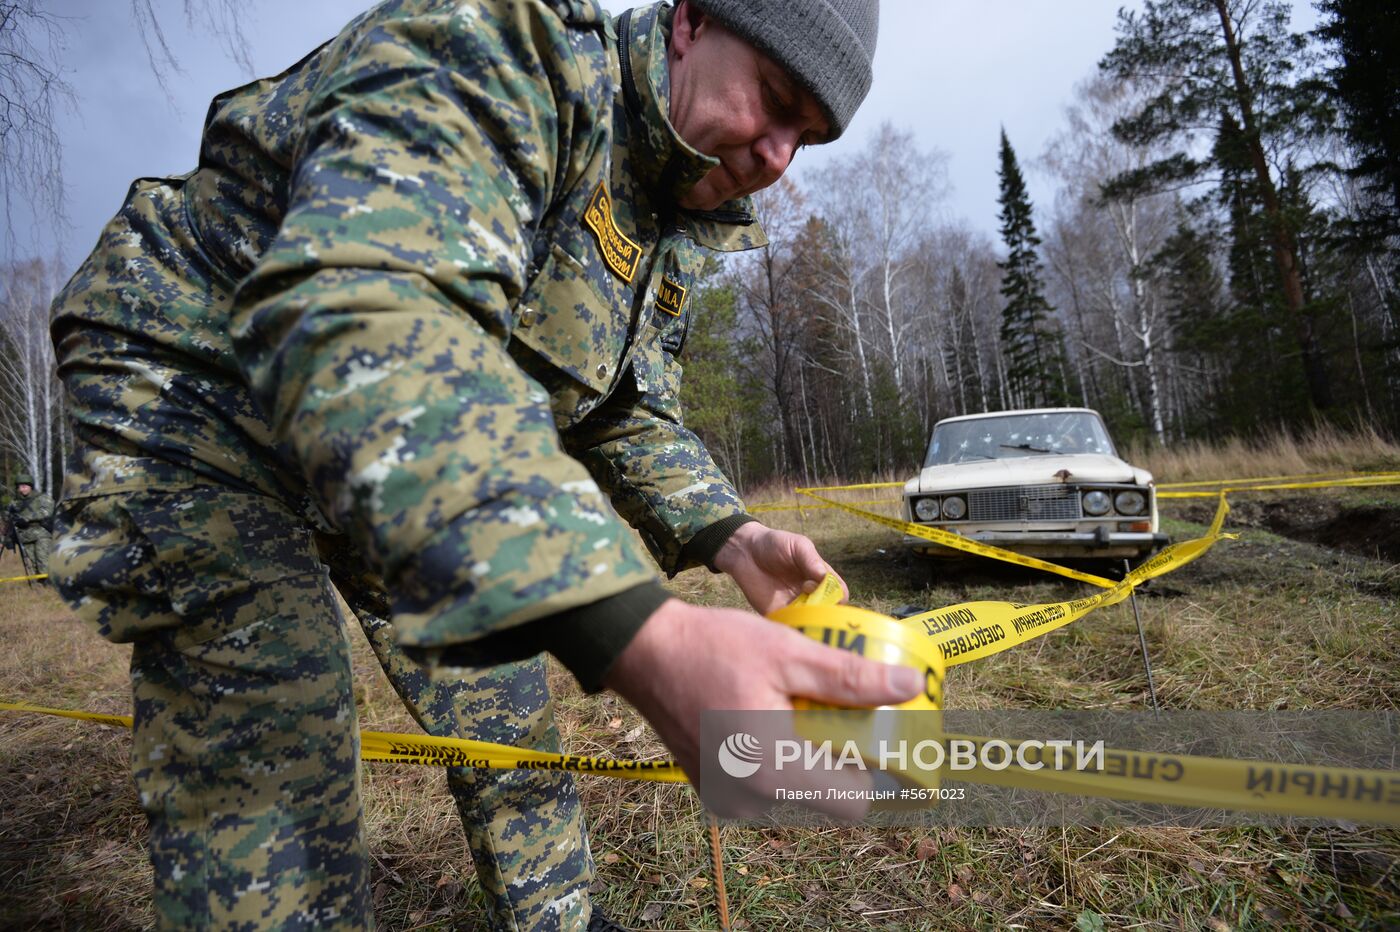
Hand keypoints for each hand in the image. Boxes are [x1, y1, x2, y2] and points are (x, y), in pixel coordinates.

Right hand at [604, 599, 922, 816]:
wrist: (644, 651)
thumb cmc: (715, 648)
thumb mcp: (789, 654)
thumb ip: (850, 678)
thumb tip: (909, 686)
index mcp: (774, 773)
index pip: (851, 803)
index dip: (875, 773)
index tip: (879, 735)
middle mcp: (750, 798)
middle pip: (824, 798)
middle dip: (843, 761)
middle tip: (847, 715)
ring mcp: (728, 796)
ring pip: (794, 792)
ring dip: (809, 760)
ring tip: (806, 710)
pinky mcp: (712, 786)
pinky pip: (763, 784)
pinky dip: (778, 759)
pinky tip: (775, 718)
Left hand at [712, 522, 847, 613]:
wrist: (744, 551)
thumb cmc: (774, 544)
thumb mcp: (796, 545)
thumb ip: (810, 559)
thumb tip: (824, 577)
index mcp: (820, 578)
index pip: (839, 594)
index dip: (835, 595)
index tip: (813, 586)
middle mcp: (812, 595)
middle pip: (829, 613)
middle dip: (824, 613)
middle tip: (805, 603)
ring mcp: (795, 607)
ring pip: (811, 623)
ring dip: (808, 623)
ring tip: (794, 612)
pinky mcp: (778, 614)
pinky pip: (790, 626)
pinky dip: (792, 628)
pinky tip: (785, 621)